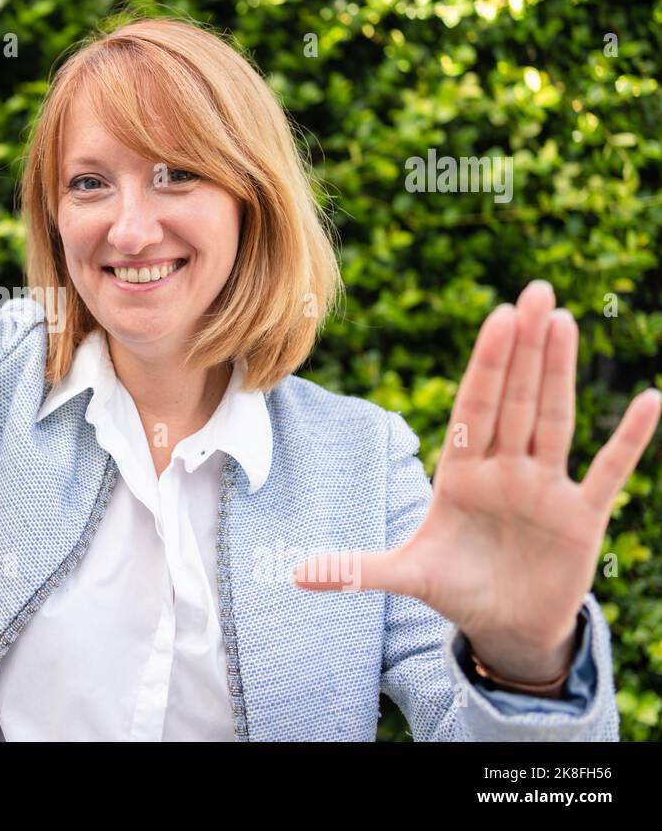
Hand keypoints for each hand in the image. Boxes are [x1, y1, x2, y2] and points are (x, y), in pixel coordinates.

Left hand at [294, 280, 661, 682]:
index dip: (485, 365)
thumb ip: (355, 569)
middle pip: (514, 399)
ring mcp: (545, 489)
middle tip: (536, 291)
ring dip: (560, 373)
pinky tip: (649, 400)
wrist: (505, 626)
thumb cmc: (456, 588)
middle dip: (523, 348)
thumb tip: (293, 576)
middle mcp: (505, 471)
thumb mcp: (405, 576)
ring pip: (553, 420)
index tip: (497, 317)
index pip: (473, 408)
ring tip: (564, 322)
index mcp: (461, 474)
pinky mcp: (582, 517)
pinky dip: (629, 440)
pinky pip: (609, 470)